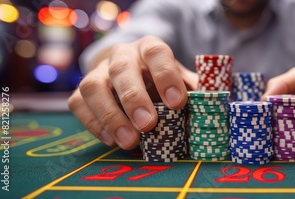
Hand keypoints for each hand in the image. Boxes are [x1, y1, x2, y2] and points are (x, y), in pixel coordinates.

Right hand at [68, 36, 197, 148]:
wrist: (131, 74)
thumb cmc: (161, 81)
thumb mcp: (181, 81)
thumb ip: (195, 91)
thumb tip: (215, 107)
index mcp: (150, 48)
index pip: (157, 54)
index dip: (166, 76)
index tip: (178, 102)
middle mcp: (121, 55)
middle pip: (122, 69)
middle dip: (134, 98)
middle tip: (148, 125)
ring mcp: (98, 72)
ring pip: (94, 86)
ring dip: (110, 116)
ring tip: (129, 141)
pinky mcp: (82, 91)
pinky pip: (79, 104)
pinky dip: (93, 123)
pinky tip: (111, 140)